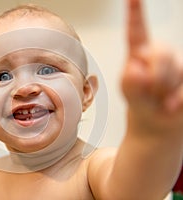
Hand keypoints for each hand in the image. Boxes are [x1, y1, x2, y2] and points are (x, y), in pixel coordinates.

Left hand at [122, 0, 182, 132]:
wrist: (157, 122)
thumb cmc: (141, 102)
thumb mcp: (129, 93)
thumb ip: (130, 82)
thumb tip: (138, 69)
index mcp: (140, 53)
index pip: (137, 31)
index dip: (135, 13)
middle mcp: (161, 54)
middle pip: (161, 52)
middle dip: (154, 77)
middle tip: (149, 92)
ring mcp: (179, 64)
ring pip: (176, 69)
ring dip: (163, 91)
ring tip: (159, 99)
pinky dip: (176, 99)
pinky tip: (170, 105)